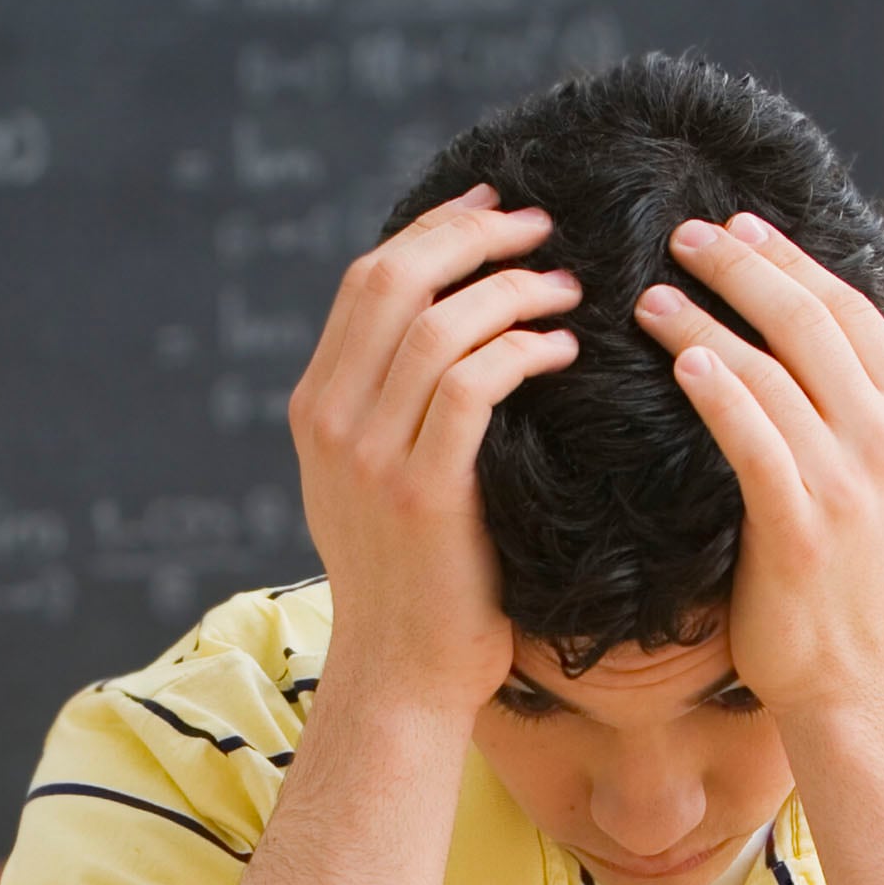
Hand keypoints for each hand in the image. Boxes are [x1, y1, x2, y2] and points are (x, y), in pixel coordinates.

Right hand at [289, 184, 580, 719]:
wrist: (403, 675)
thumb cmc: (415, 580)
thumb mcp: (376, 482)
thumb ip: (391, 409)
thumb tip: (447, 327)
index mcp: (316, 408)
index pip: (366, 280)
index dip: (433, 230)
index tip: (493, 209)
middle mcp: (330, 422)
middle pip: (393, 279)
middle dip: (472, 237)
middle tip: (541, 227)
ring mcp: (369, 457)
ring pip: (439, 325)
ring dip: (512, 290)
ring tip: (567, 290)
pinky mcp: (422, 492)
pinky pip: (475, 385)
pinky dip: (523, 350)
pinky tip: (562, 349)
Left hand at [635, 213, 883, 718]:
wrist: (861, 673)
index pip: (850, 310)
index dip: (791, 260)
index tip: (739, 227)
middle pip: (807, 324)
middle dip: (740, 269)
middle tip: (683, 236)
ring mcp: (848, 483)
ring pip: (769, 374)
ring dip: (705, 323)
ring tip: (650, 296)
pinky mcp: (798, 526)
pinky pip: (751, 439)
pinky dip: (716, 393)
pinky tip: (679, 360)